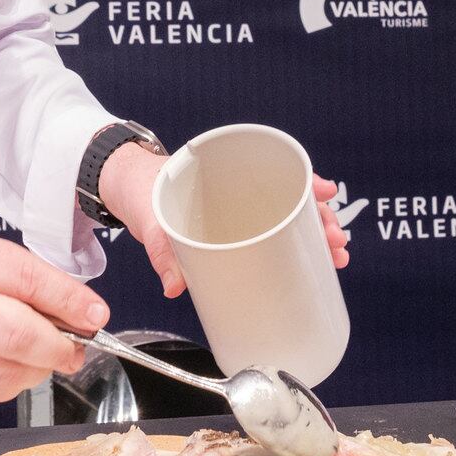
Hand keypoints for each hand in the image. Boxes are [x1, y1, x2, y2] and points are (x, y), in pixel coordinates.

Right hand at [0, 213, 107, 403]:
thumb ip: (13, 274)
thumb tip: (70, 306)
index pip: (27, 282)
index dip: (71, 302)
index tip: (95, 314)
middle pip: (20, 339)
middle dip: (60, 348)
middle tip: (74, 344)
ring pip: (4, 377)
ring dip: (34, 370)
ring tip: (38, 353)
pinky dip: (4, 383)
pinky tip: (4, 365)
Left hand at [97, 146, 352, 299]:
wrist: (119, 184)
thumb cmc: (139, 189)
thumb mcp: (150, 217)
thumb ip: (162, 251)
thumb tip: (175, 286)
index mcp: (222, 171)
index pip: (276, 169)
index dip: (305, 183)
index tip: (325, 195)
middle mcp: (236, 187)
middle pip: (291, 197)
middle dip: (320, 219)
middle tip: (336, 242)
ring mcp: (237, 207)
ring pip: (287, 216)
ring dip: (313, 235)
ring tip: (334, 255)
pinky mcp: (231, 228)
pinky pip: (268, 232)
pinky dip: (292, 243)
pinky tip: (312, 258)